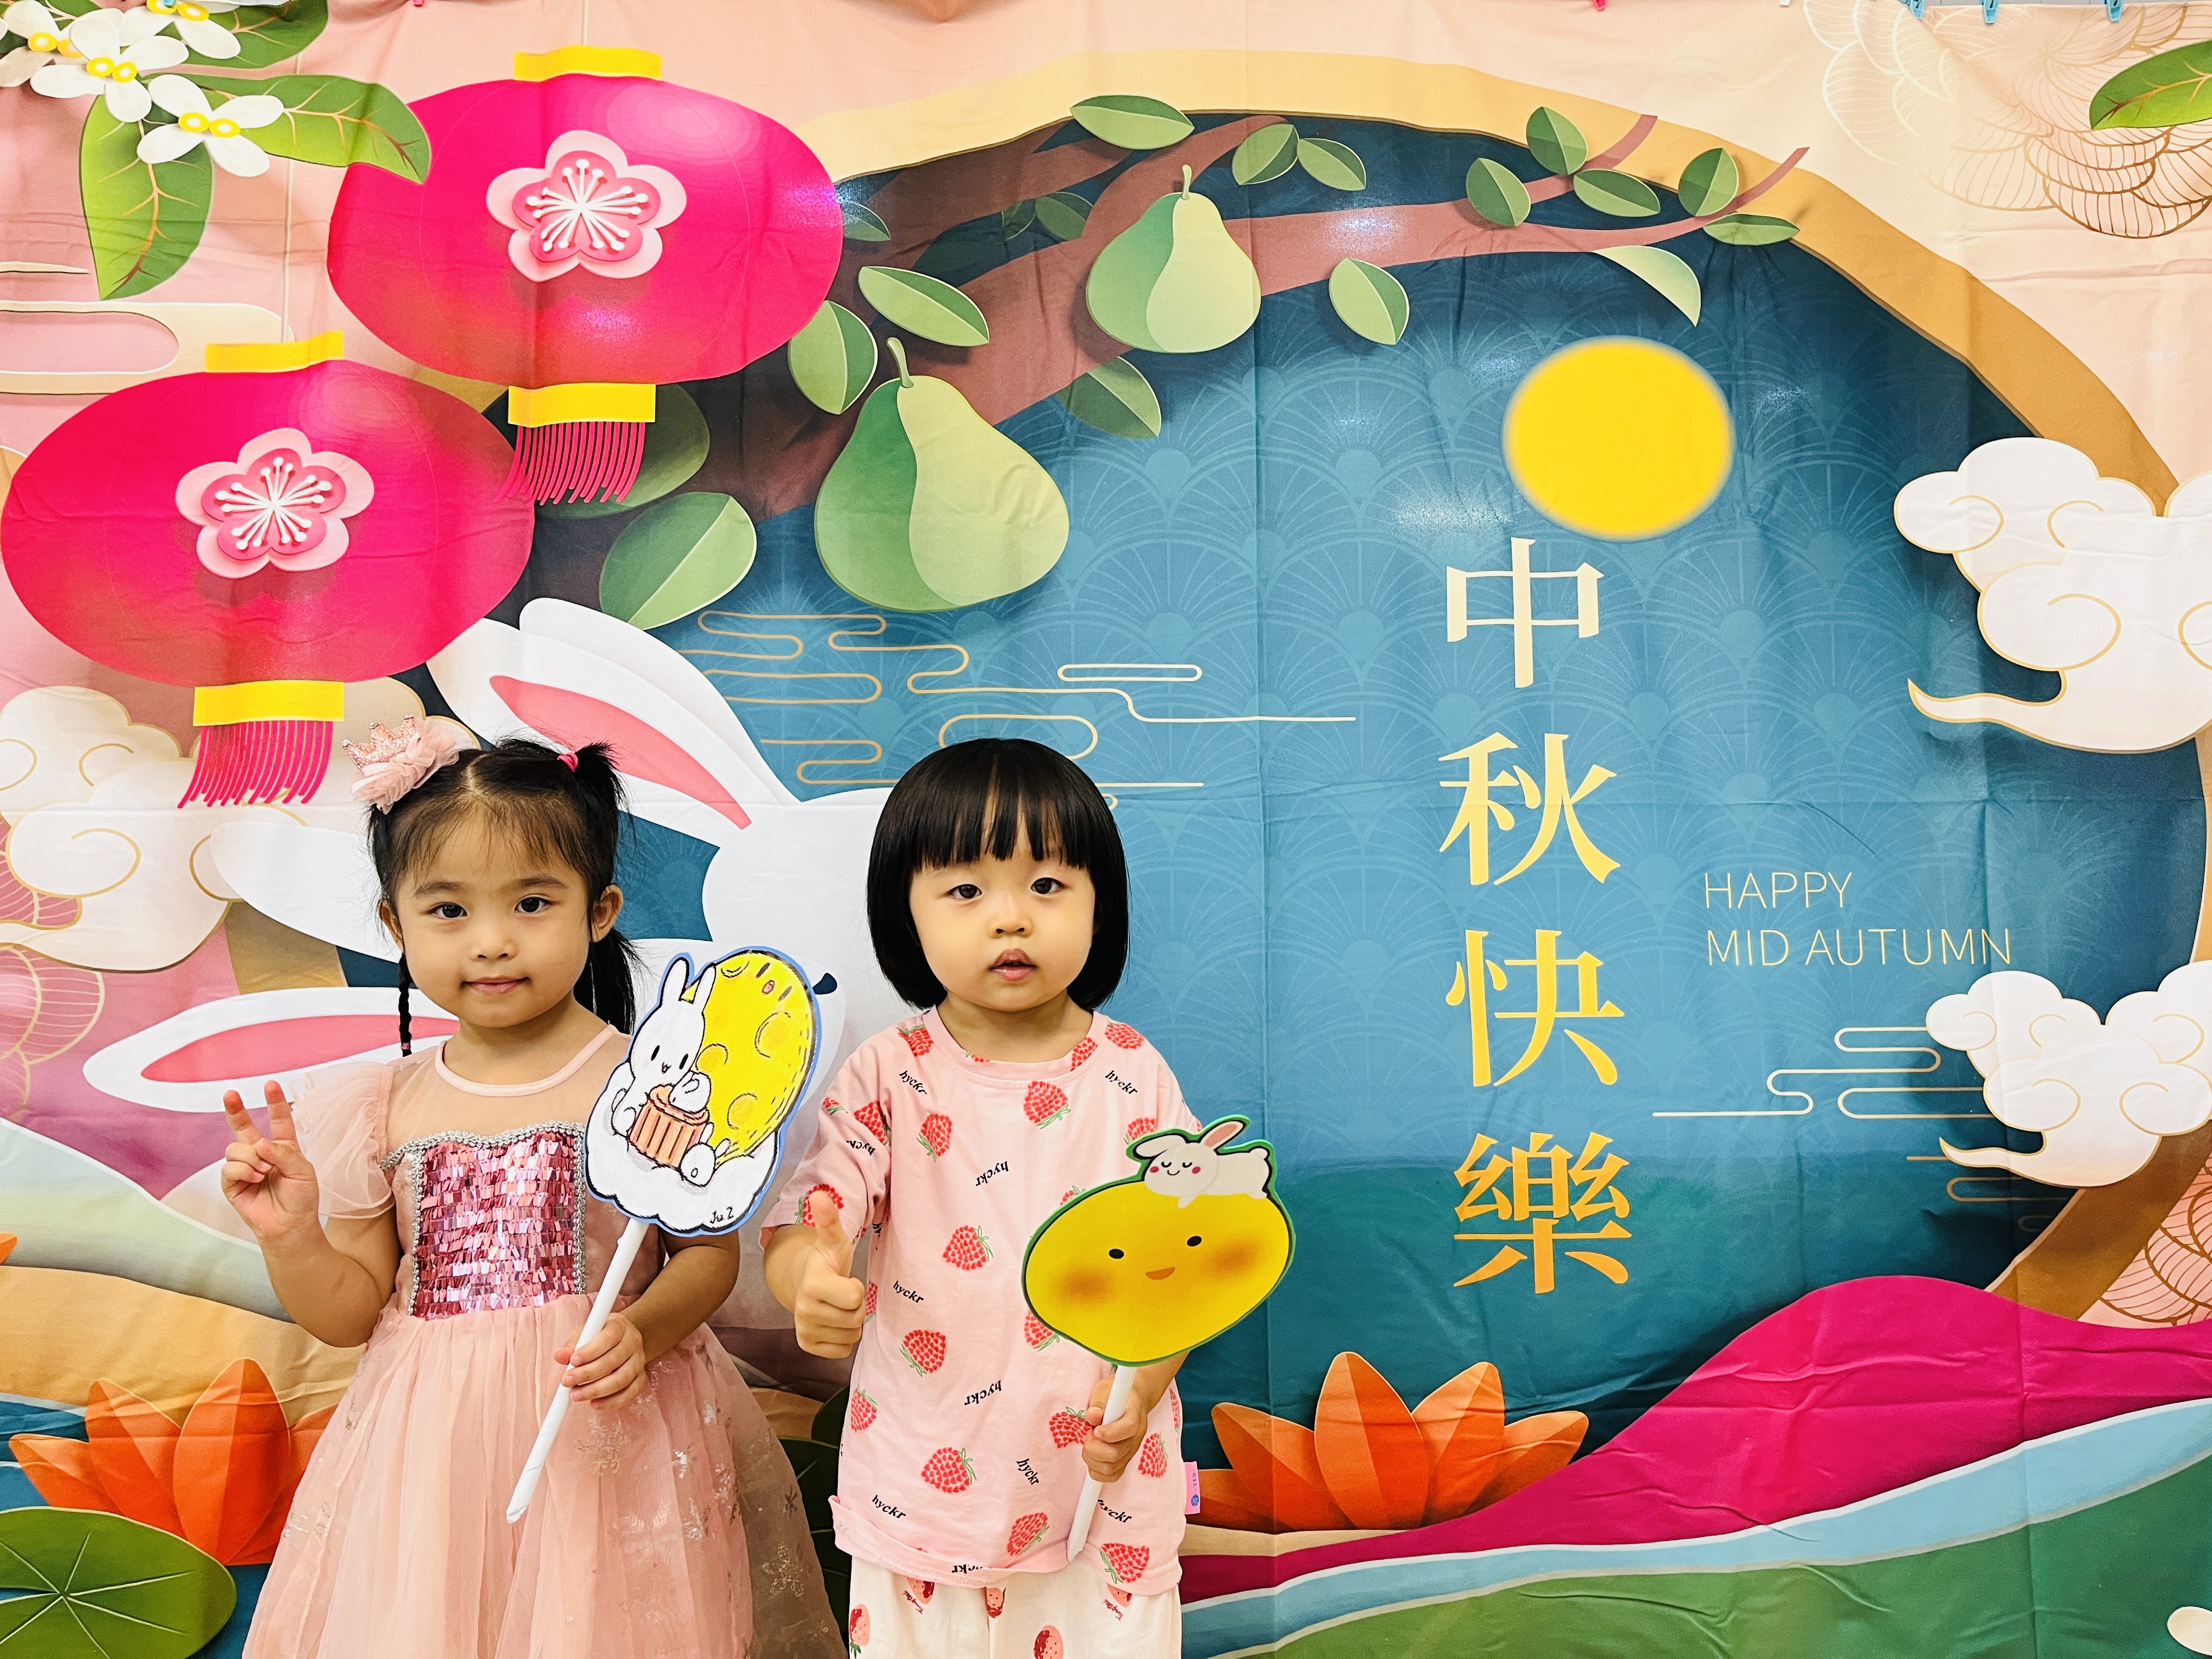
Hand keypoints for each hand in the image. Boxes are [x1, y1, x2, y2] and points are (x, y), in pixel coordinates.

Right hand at [220, 1082, 321, 1245]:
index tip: (271, 1084)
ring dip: (251, 1157)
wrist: (290, 1225)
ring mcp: (244, 1167)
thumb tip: (260, 1143)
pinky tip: (255, 1179)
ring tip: (264, 1172)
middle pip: (244, 1127)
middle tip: (230, 1093)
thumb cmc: (301, 1198)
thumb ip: (284, 1153)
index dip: (275, 1103)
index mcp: (282, 1148)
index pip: (278, 1120)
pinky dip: (244, 1170)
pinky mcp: (232, 1183)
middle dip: (235, 1109)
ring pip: (235, 1147)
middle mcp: (261, 1154)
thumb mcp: (303, 1170)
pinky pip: (229, 1166)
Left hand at [558, 1310, 646, 1407]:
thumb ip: (572, 1344)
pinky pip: (630, 1393)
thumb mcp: (585, 1333)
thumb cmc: (599, 1337)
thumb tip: (560, 1356)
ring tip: (576, 1395)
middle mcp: (633, 1342)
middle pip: (614, 1360)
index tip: (572, 1361)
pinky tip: (595, 1404)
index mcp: (619, 1326)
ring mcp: (639, 1361)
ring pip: (622, 1379)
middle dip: (588, 1374)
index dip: (590, 1350)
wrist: (623, 1340)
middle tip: (567, 1382)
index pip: (608, 1337)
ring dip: (597, 1390)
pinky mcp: (641, 1377)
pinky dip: (613, 1401)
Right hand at [790, 1192, 864, 1358]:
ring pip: (851, 1336)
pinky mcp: (807, 1346)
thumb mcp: (833, 1241)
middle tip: (842, 1294)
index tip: (844, 1279)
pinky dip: (843, 1339)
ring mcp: (804, 1330)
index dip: (856, 1287)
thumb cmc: (826, 1262)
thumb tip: (819, 1195)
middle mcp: (803, 1310)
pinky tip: (833, 1322)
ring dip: (850, 1322)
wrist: (804, 1283)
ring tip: (837, 1306)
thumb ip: (829, 1221)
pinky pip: (842, 1351)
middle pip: (855, 1319)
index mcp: (812, 1285)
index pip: (855, 1297)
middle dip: (855, 1306)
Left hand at [1082, 1369, 1156, 1484]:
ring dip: (1092, 1459)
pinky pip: (1111, 1476)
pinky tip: (1093, 1455)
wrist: (1130, 1401)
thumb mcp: (1105, 1390)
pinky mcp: (1124, 1461)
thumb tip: (1092, 1415)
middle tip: (1089, 1434)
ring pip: (1111, 1469)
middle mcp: (1136, 1436)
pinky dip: (1096, 1470)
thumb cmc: (1115, 1395)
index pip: (1128, 1428)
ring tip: (1090, 1443)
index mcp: (1134, 1414)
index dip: (1109, 1432)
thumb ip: (1099, 1402)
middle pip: (1116, 1454)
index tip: (1095, 1429)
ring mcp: (1131, 1451)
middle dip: (1093, 1447)